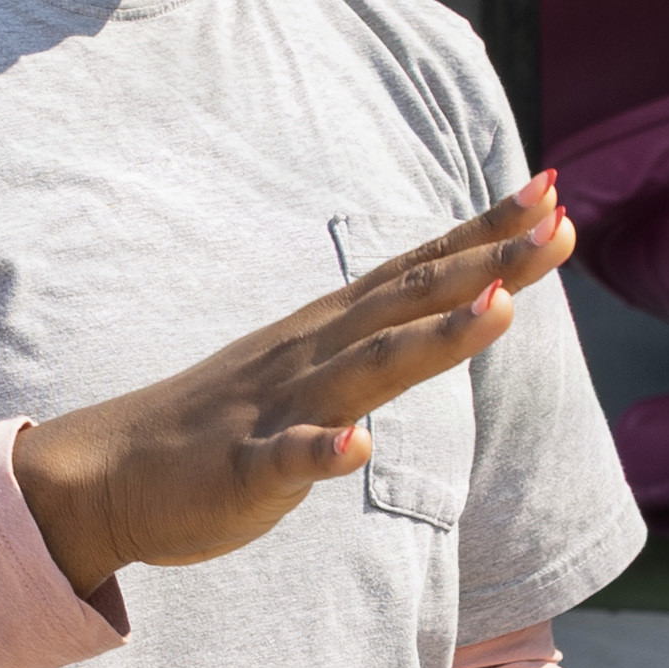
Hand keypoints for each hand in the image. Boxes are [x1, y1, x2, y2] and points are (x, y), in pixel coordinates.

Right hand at [12, 177, 572, 596]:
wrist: (112, 474)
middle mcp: (312, 354)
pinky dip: (321, 452)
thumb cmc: (227, 421)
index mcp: (331, 330)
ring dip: (433, 339)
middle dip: (488, 264)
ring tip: (501, 308)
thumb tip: (460, 302)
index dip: (485, 235)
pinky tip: (356, 446)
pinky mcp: (243, 469)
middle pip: (411, 301)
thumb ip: (384, 338)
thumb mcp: (315, 367)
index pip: (419, 270)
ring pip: (367, 371)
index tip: (551, 193)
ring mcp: (278, 408)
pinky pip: (286, 461)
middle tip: (556, 221)